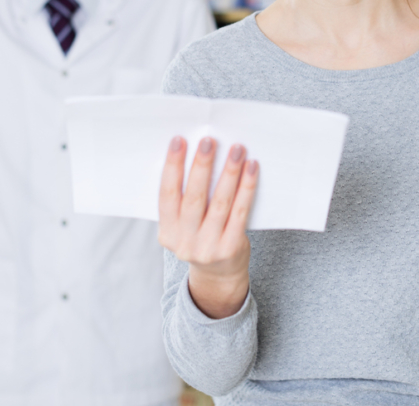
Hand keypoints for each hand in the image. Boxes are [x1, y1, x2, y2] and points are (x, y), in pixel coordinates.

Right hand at [158, 136, 259, 318]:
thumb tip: (197, 155)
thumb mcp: (182, 227)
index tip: (179, 141)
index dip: (172, 167)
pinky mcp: (231, 247)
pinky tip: (251, 169)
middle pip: (194, 197)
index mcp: (167, 233)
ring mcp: (208, 247)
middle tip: (209, 141)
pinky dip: (246, 188)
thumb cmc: (200, 239)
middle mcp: (185, 242)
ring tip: (236, 149)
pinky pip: (240, 212)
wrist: (219, 277)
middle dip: (201, 166)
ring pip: (220, 202)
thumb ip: (184, 201)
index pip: (166, 195)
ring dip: (229, 172)